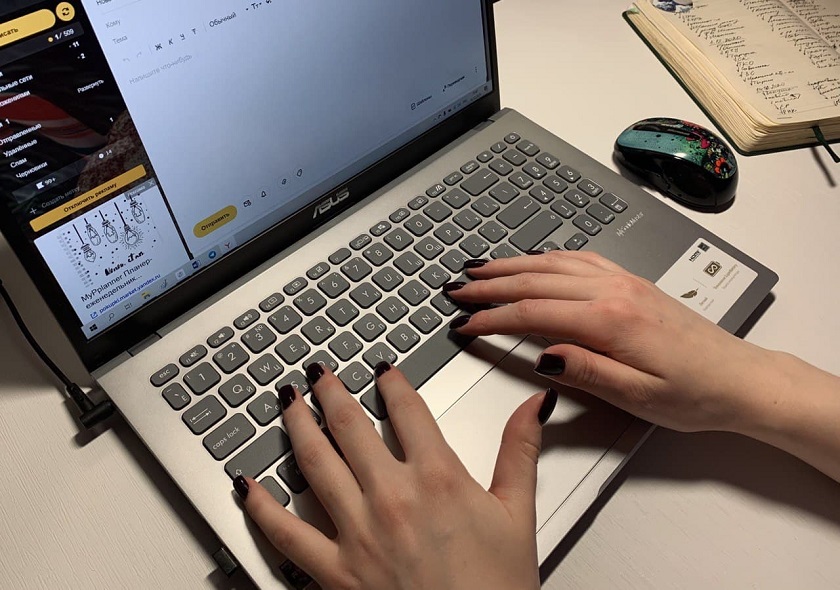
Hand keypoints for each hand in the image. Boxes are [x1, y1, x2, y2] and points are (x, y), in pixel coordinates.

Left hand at [235, 363, 556, 589]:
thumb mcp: (518, 515)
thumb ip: (520, 452)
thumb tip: (531, 407)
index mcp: (438, 478)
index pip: (406, 410)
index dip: (391, 382)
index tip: (382, 369)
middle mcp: (392, 497)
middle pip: (350, 425)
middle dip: (331, 391)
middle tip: (320, 373)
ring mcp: (358, 532)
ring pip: (314, 461)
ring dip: (296, 424)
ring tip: (287, 400)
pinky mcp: (334, 570)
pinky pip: (285, 532)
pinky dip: (262, 505)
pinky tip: (247, 484)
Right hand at [446, 251, 772, 433]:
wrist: (738, 377)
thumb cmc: (694, 393)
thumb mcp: (638, 397)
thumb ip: (586, 371)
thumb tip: (543, 355)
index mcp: (611, 321)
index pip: (533, 313)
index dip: (492, 318)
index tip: (464, 325)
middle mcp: (614, 291)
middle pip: (536, 280)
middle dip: (490, 285)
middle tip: (455, 289)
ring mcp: (622, 282)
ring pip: (553, 264)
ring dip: (512, 264)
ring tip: (479, 268)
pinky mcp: (630, 283)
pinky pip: (578, 259)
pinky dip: (545, 257)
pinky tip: (532, 259)